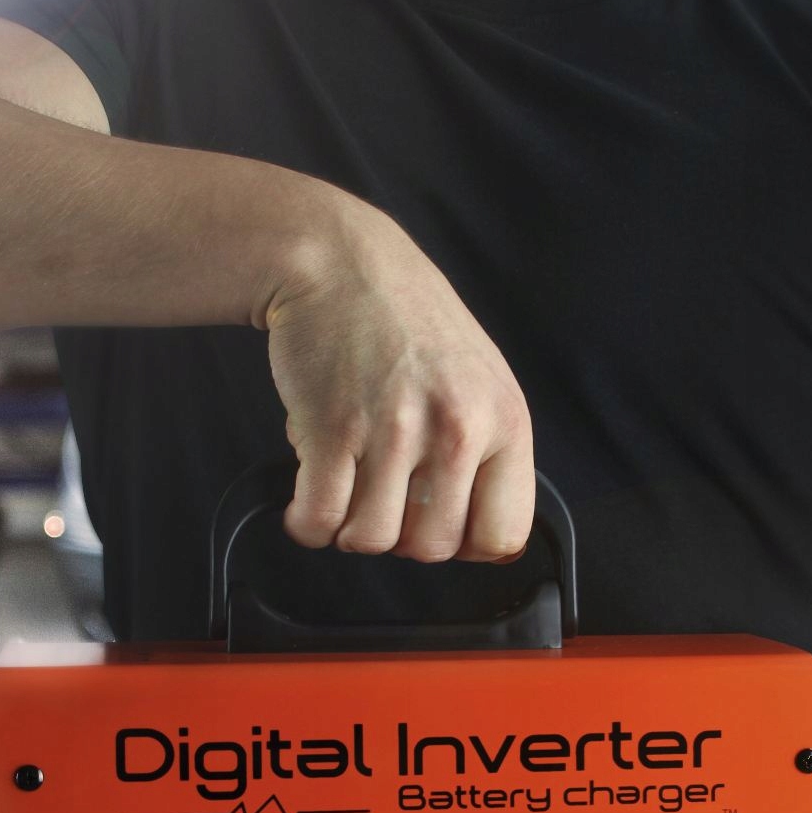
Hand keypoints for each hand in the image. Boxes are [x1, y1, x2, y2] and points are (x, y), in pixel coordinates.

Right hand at [261, 199, 533, 562]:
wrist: (339, 263)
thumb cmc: (406, 321)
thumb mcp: (479, 378)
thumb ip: (489, 451)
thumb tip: (487, 542)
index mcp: (504, 419)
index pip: (503, 534)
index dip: (466, 543)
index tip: (439, 524)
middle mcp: (457, 427)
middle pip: (432, 549)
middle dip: (400, 537)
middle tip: (383, 499)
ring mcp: (394, 430)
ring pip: (371, 541)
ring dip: (349, 529)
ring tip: (346, 490)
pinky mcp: (332, 429)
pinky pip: (319, 520)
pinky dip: (307, 523)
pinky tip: (308, 499)